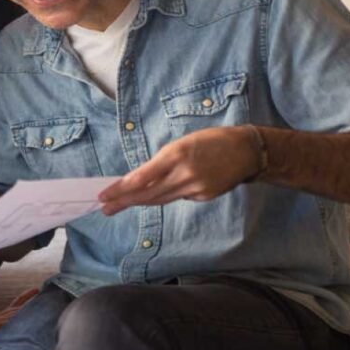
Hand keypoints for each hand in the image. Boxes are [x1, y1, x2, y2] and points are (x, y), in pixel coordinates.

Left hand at [98, 126, 260, 215]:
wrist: (245, 150)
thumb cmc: (209, 141)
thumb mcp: (180, 144)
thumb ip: (161, 163)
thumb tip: (140, 180)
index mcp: (175, 155)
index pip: (141, 177)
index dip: (121, 189)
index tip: (104, 195)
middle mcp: (184, 174)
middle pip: (148, 194)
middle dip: (124, 201)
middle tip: (104, 208)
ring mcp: (195, 188)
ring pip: (161, 199)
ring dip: (139, 202)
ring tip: (119, 205)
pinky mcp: (204, 196)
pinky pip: (178, 197)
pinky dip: (167, 195)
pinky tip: (163, 190)